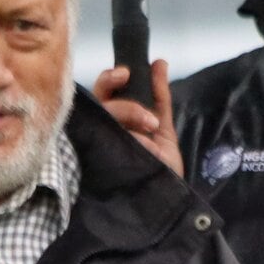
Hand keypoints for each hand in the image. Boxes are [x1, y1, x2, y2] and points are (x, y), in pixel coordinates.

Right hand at [93, 59, 182, 177]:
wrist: (169, 201)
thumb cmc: (160, 167)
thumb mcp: (162, 128)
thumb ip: (159, 96)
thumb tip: (158, 63)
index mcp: (115, 122)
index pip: (103, 93)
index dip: (110, 78)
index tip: (127, 71)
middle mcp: (103, 132)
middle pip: (95, 99)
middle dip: (110, 84)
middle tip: (127, 78)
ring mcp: (100, 146)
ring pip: (101, 114)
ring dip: (127, 110)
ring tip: (150, 125)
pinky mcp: (100, 163)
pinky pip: (106, 138)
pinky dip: (130, 136)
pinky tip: (143, 141)